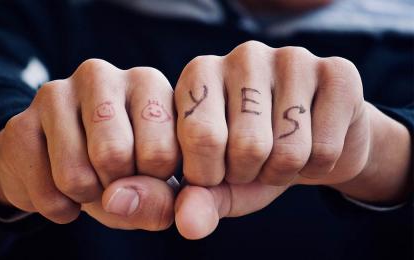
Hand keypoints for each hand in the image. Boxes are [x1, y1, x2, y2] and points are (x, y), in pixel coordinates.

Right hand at [0, 59, 179, 229]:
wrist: (65, 159)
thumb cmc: (126, 165)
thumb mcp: (157, 180)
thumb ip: (160, 199)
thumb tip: (121, 200)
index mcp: (147, 82)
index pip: (161, 152)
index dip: (154, 185)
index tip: (148, 176)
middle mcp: (101, 75)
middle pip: (114, 156)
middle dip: (117, 190)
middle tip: (115, 182)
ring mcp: (55, 94)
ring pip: (75, 177)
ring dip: (87, 200)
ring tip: (91, 184)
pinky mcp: (19, 123)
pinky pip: (45, 193)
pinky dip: (60, 209)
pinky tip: (63, 189)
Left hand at [173, 41, 411, 238]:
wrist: (311, 140)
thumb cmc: (253, 158)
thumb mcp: (219, 181)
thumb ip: (199, 199)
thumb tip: (188, 224)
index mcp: (200, 74)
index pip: (200, 136)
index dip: (209, 175)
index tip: (216, 171)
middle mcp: (244, 55)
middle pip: (247, 145)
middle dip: (249, 174)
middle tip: (253, 162)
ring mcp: (292, 58)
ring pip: (288, 150)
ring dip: (283, 172)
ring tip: (280, 153)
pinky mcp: (337, 71)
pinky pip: (325, 148)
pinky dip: (317, 166)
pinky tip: (312, 144)